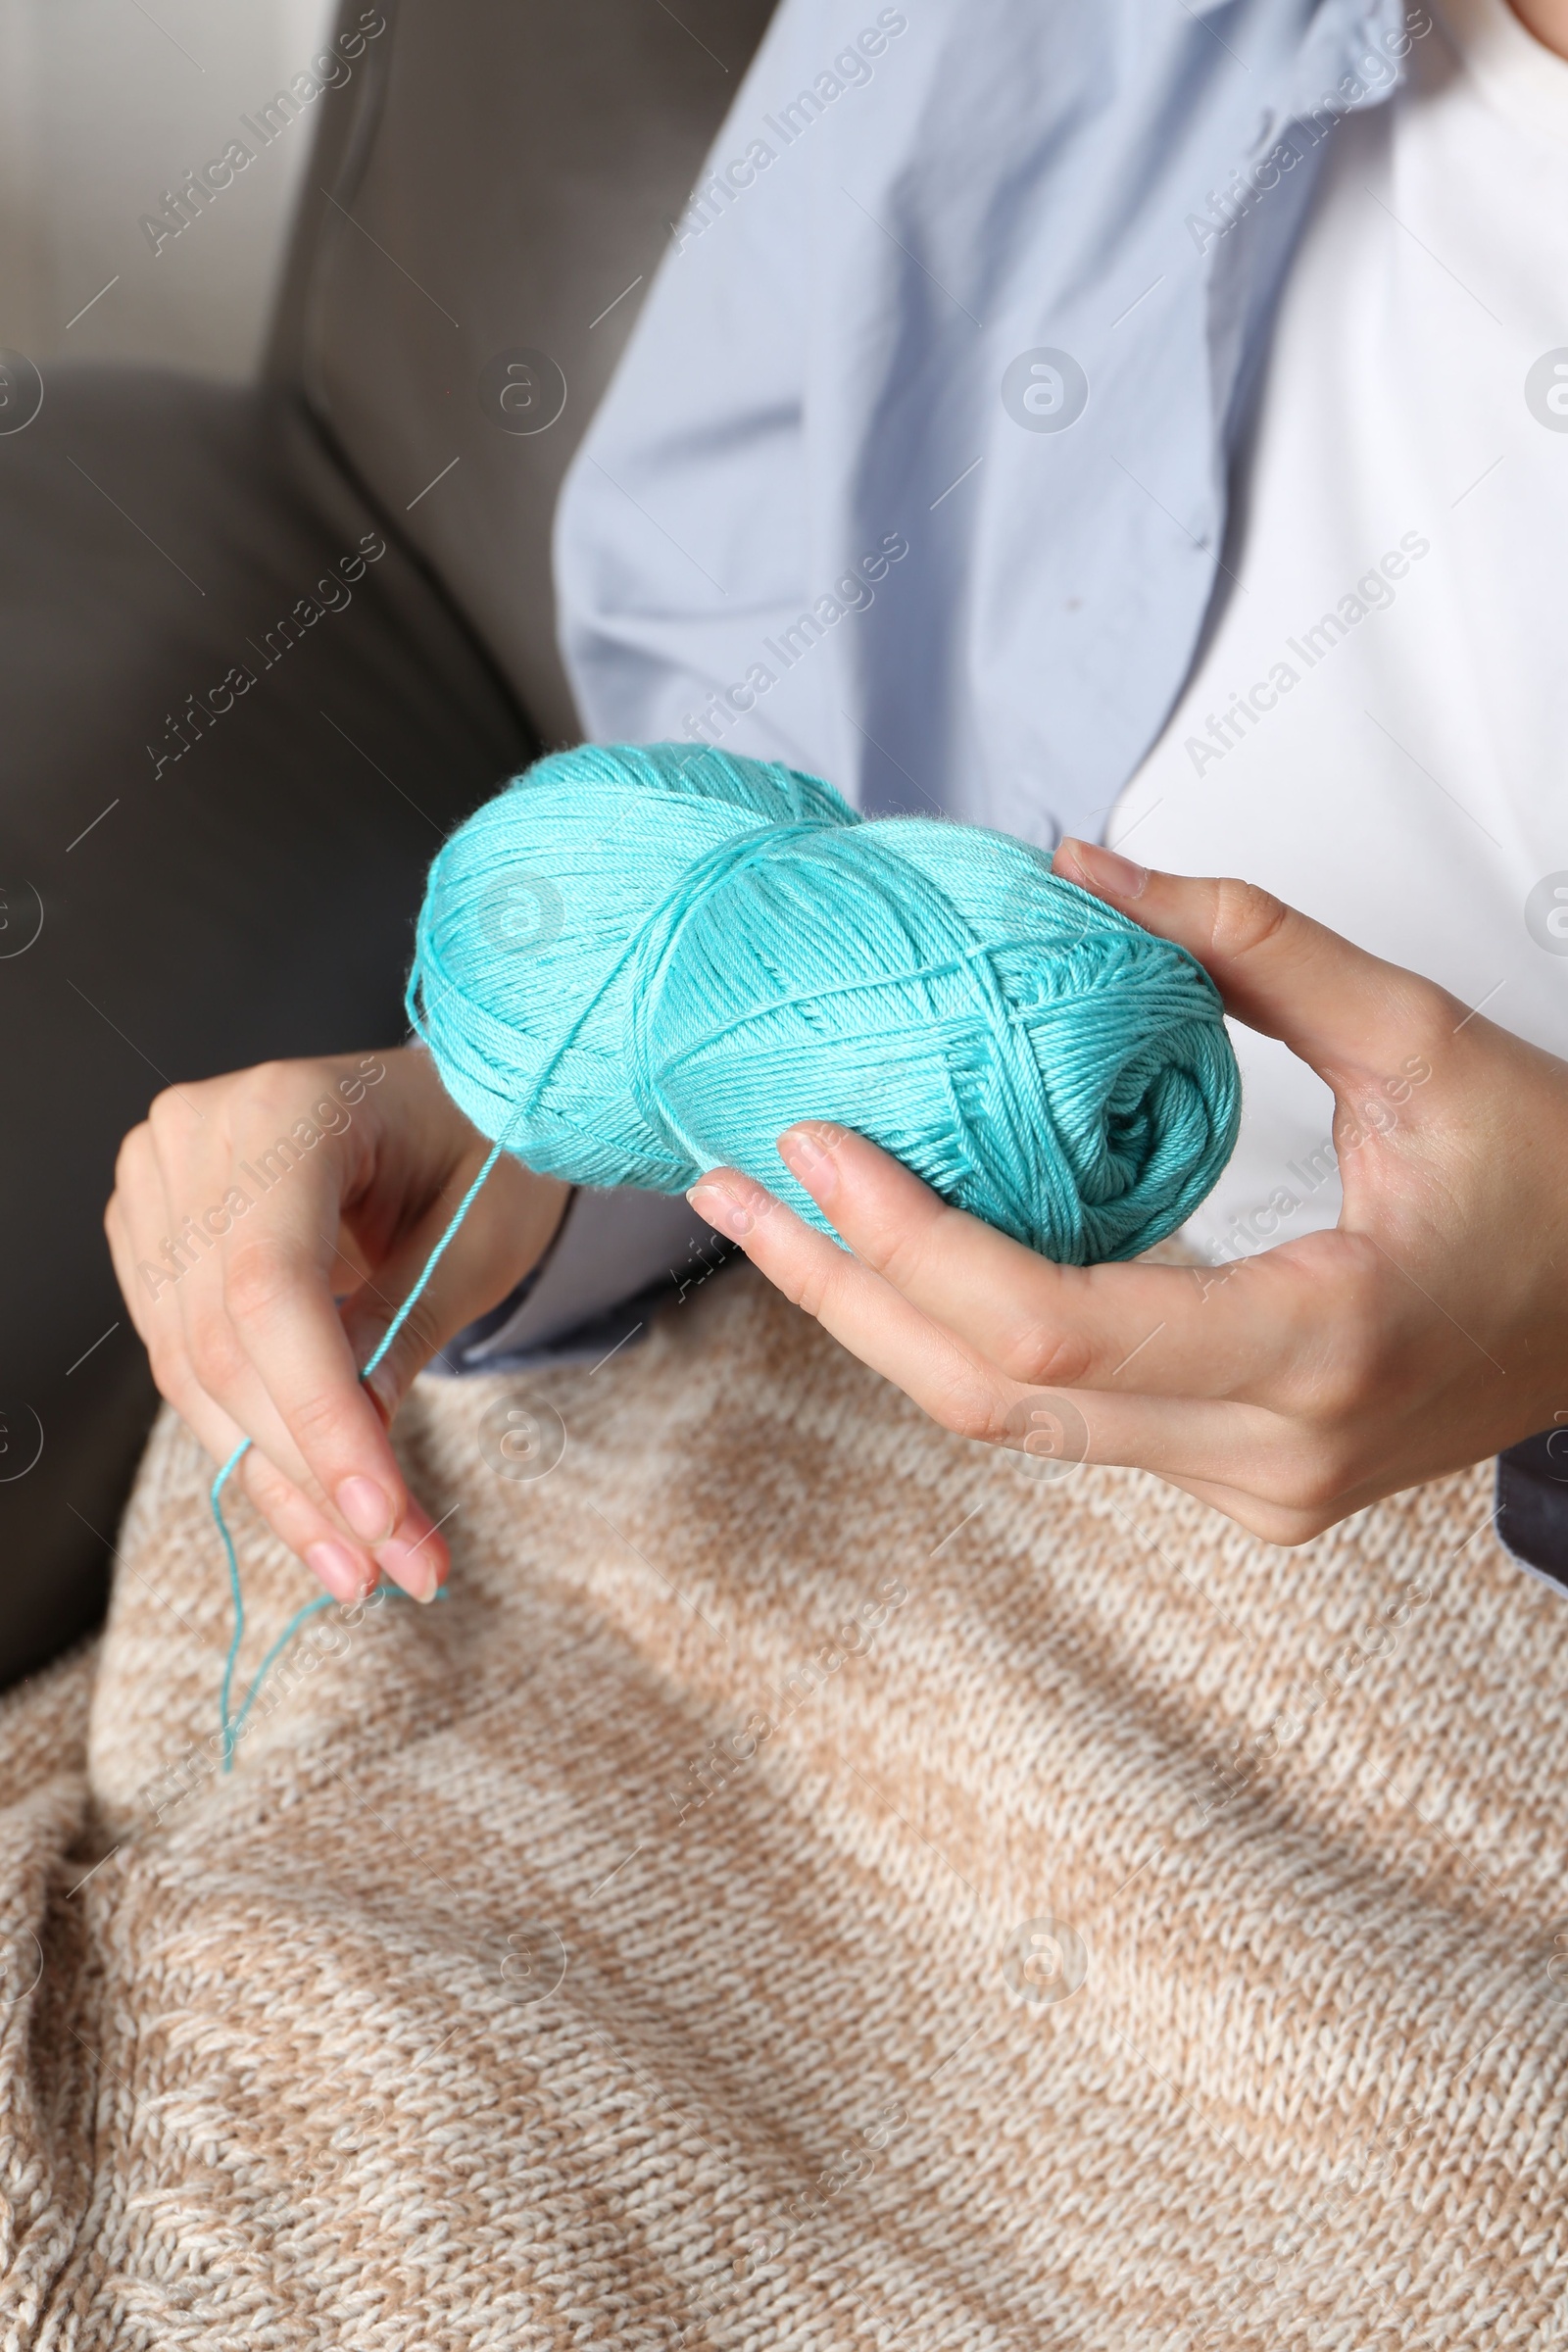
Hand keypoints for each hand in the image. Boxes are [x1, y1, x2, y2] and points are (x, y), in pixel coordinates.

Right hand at [107, 1048, 567, 1600]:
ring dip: (282, 1485)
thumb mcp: (480, 1235)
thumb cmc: (483, 1149)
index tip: (383, 1516)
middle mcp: (196, 1136)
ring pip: (197, 1375)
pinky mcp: (154, 1239)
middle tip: (397, 1565)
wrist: (452, 1106)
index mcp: (284, 1108)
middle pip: (224, 1344)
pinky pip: (190, 1366)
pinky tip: (321, 1512)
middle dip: (314, 1474)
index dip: (320, 1416)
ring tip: (367, 1566)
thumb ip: (407, 1328)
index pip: (272, 1290)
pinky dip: (258, 1446)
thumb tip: (358, 1449)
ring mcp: (161, 1185)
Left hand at [686, 841, 1567, 1543]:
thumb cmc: (1567, 1185)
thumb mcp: (1422, 1035)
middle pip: (988, 1399)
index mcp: (1319, 1346)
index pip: (1049, 1330)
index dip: (907, 1242)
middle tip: (732, 1180)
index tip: (813, 1143)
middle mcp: (1266, 1452)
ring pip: (1007, 1426)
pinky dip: (965, 1334)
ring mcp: (1248, 1490)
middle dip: (840, 1289)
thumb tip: (1080, 870)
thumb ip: (1248, 943)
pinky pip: (1061, 1419)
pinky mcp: (1235, 1484)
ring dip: (882, 1317)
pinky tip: (898, 1255)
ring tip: (776, 1215)